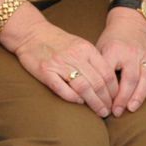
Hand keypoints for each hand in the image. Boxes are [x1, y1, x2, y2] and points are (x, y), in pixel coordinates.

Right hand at [2, 13, 117, 118]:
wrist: (30, 32)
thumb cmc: (56, 40)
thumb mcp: (79, 44)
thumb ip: (91, 60)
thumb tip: (107, 81)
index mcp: (85, 49)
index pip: (106, 73)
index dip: (114, 90)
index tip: (115, 99)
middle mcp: (74, 56)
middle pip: (97, 83)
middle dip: (106, 100)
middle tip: (109, 110)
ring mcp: (59, 64)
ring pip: (83, 88)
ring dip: (94, 103)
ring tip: (99, 112)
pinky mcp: (45, 72)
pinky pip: (63, 89)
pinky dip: (73, 98)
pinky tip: (80, 103)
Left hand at [95, 11, 145, 115]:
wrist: (129, 23)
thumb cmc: (111, 41)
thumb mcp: (99, 49)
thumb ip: (98, 68)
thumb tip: (90, 93)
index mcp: (113, 49)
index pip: (110, 74)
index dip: (106, 91)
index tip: (102, 104)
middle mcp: (131, 52)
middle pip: (130, 78)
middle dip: (123, 98)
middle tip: (116, 112)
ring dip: (140, 95)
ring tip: (132, 108)